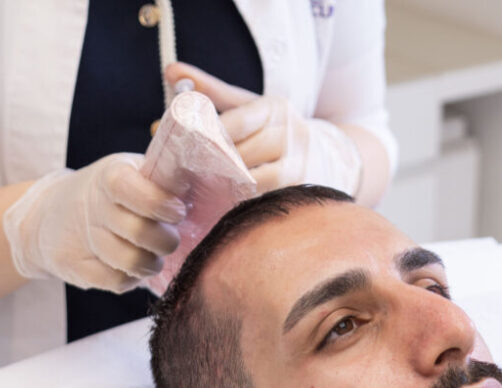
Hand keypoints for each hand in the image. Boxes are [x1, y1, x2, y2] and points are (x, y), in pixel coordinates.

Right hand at [3, 153, 185, 292]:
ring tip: (154, 256)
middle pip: (138, 231)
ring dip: (152, 263)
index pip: (131, 189)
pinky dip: (132, 279)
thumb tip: (207, 186)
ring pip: (130, 262)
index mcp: (110, 176)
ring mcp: (82, 238)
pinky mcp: (75, 267)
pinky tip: (132, 267)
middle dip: (166, 241)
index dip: (159, 203)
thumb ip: (164, 180)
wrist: (50, 216)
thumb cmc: (109, 195)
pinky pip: (117, 282)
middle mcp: (93, 206)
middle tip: (170, 240)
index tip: (178, 212)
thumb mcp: (132, 174)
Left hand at [165, 62, 361, 194]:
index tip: (185, 143)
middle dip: (213, 163)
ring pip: (254, 179)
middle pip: (243, 152)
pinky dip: (243, 202)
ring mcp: (300, 166)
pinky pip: (265, 199)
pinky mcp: (302, 192)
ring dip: (226, 185)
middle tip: (186, 171)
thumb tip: (171, 71)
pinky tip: (225, 202)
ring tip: (202, 188)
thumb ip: (210, 91)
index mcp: (275, 108)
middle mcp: (292, 134)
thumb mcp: (248, 106)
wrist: (331, 158)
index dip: (210, 134)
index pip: (238, 120)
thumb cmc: (276, 131)